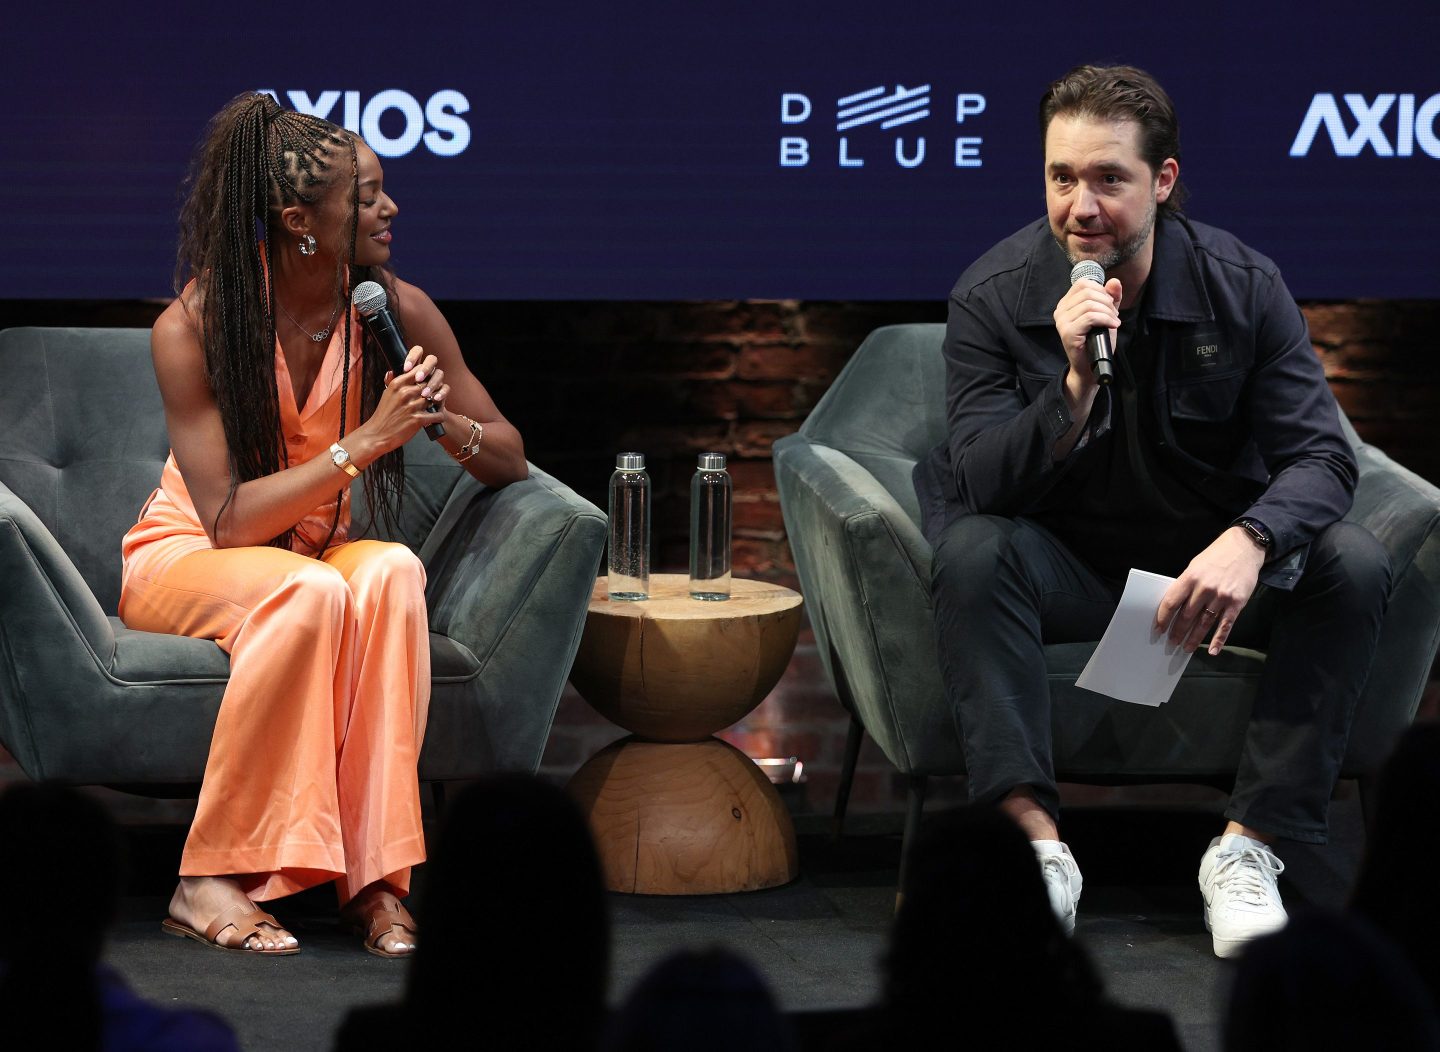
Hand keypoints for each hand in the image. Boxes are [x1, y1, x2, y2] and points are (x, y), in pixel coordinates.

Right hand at [358, 347, 446, 455]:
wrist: (377, 434)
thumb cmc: (383, 415)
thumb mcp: (386, 394)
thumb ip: (394, 382)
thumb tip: (396, 370)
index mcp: (397, 384)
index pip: (419, 371)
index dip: (426, 375)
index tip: (427, 381)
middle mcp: (405, 393)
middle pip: (429, 385)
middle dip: (433, 391)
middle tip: (433, 397)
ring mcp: (412, 406)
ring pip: (434, 399)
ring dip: (435, 404)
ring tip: (433, 408)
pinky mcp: (418, 419)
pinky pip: (437, 415)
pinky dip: (438, 417)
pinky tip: (434, 418)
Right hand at [1053, 276, 1121, 398]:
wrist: (1091, 366)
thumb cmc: (1097, 341)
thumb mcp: (1106, 314)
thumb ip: (1110, 298)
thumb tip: (1114, 281)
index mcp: (1066, 304)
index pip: (1083, 283)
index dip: (1101, 290)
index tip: (1109, 305)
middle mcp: (1060, 311)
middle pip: (1088, 292)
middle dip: (1107, 302)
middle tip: (1113, 316)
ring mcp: (1062, 322)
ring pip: (1090, 304)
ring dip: (1108, 313)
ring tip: (1113, 323)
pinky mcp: (1068, 333)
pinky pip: (1090, 317)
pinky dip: (1105, 319)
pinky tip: (1112, 326)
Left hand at [1155, 528, 1265, 655]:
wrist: (1244, 547)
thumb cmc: (1216, 556)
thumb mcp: (1195, 566)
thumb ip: (1186, 585)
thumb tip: (1175, 606)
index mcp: (1190, 577)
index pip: (1171, 602)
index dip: (1163, 618)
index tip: (1159, 628)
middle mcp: (1204, 588)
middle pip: (1187, 616)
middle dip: (1178, 631)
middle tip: (1172, 642)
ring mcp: (1221, 597)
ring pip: (1204, 623)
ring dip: (1194, 638)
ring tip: (1187, 648)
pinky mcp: (1237, 603)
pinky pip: (1225, 625)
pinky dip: (1219, 640)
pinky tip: (1212, 650)